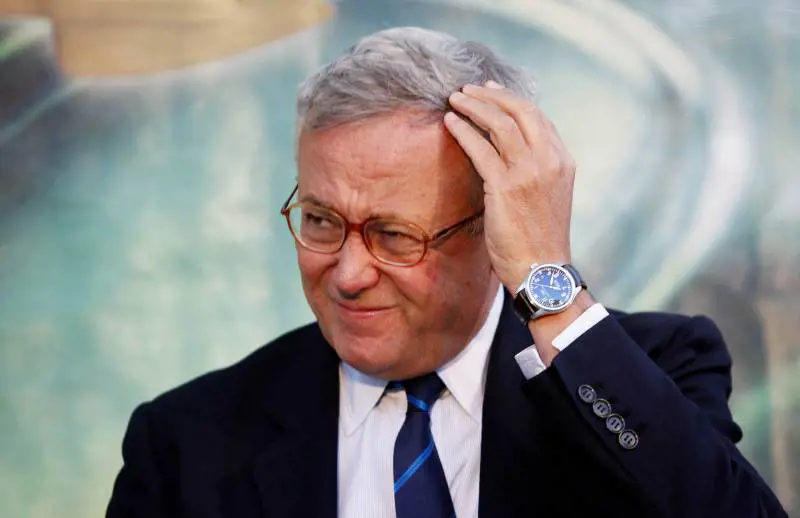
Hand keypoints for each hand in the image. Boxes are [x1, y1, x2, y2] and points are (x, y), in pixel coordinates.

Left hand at [443, 81, 575, 292]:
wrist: (542, 271)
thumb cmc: (539, 240)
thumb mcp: (546, 197)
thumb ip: (534, 171)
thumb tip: (506, 153)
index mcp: (562, 161)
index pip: (537, 117)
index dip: (511, 100)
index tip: (492, 91)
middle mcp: (549, 160)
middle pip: (520, 111)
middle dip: (492, 95)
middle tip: (469, 89)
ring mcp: (529, 172)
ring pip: (500, 124)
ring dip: (474, 106)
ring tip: (455, 99)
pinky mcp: (506, 186)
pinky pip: (480, 149)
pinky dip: (464, 130)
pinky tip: (450, 123)